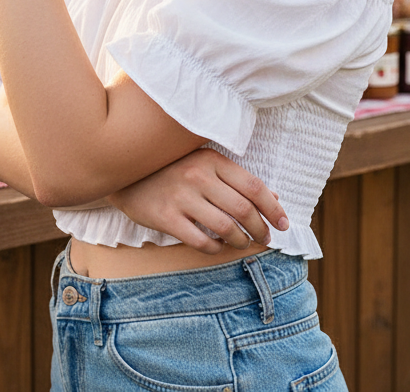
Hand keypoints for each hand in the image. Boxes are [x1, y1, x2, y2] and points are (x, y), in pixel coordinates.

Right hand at [108, 148, 288, 254]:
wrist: (126, 172)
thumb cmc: (171, 167)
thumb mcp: (204, 163)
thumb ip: (236, 179)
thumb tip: (273, 197)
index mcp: (211, 160)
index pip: (253, 186)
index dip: (273, 208)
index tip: (283, 223)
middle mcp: (198, 177)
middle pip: (243, 210)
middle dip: (261, 229)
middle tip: (266, 238)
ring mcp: (182, 198)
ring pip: (226, 228)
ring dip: (242, 241)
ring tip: (244, 243)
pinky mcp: (166, 218)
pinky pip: (201, 241)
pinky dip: (216, 248)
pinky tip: (219, 246)